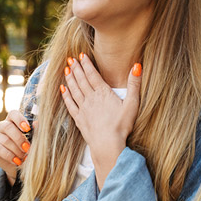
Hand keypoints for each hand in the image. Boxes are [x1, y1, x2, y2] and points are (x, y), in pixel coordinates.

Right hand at [0, 110, 32, 184]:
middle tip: (28, 148)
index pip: (13, 113)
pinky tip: (16, 161)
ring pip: (4, 140)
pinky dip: (9, 156)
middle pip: (7, 126)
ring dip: (16, 150)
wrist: (18, 164)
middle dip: (19, 138)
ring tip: (24, 157)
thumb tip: (37, 123)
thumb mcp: (32, 140)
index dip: (19, 119)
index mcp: (13, 120)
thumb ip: (35, 131)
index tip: (27, 129)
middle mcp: (2, 126)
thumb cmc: (26, 148)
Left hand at [61, 54, 141, 188]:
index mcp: (104, 93)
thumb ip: (134, 84)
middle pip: (81, 80)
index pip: (92, 75)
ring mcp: (84, 109)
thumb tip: (137, 66)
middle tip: (70, 59)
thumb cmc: (122, 125)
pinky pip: (70, 104)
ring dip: (70, 79)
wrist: (108, 145)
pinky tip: (63, 90)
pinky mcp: (79, 119)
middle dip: (76, 68)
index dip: (86, 64)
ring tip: (66, 70)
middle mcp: (91, 98)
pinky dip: (66, 96)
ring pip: (74, 90)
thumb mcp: (132, 104)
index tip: (81, 56)